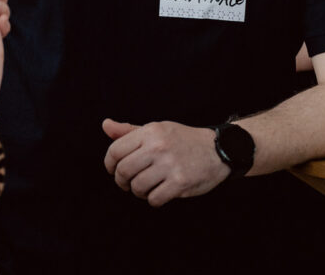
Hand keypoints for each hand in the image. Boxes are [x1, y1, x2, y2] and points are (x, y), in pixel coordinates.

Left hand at [102, 119, 229, 206]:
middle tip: (127, 183)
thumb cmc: (183, 140)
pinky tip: (159, 192)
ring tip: (146, 187)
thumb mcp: (158, 129)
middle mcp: (158, 146)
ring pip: (137, 187)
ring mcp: (170, 165)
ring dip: (138, 192)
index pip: (115, 150)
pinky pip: (154, 199)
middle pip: (123, 171)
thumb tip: (105, 125)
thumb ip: (130, 130)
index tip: (114, 170)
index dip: (109, 165)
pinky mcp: (180, 182)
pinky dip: (153, 200)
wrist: (218, 149)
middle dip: (121, 181)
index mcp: (151, 131)